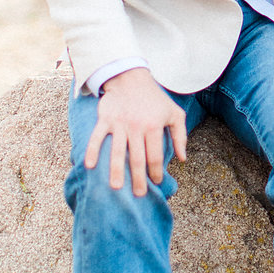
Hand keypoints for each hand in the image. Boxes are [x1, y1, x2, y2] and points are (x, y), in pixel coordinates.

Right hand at [84, 68, 186, 196]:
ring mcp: (120, 123)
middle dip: (138, 179)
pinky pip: (97, 136)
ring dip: (116, 170)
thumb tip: (183, 159)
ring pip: (118, 151)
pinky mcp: (105, 119)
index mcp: (154, 126)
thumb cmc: (155, 98)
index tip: (155, 182)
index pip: (155, 156)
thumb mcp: (174, 113)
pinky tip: (90, 165)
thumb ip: (180, 136)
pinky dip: (92, 150)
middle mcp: (137, 127)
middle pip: (137, 158)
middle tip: (139, 195)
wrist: (131, 77)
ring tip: (116, 188)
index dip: (156, 171)